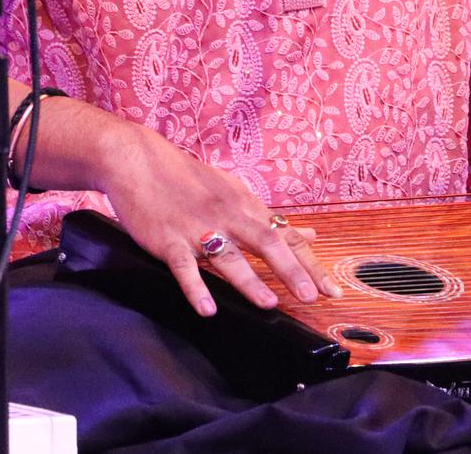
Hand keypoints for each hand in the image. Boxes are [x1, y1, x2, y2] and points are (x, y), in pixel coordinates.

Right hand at [95, 119, 341, 316]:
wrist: (138, 161)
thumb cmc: (186, 179)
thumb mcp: (232, 192)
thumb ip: (268, 218)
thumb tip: (308, 234)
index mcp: (244, 206)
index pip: (284, 236)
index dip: (309, 262)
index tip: (332, 289)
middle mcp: (227, 215)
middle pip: (265, 242)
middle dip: (291, 270)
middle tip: (312, 297)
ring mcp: (197, 227)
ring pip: (227, 255)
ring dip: (249, 281)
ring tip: (270, 304)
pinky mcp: (168, 239)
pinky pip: (184, 266)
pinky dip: (196, 287)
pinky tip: (207, 309)